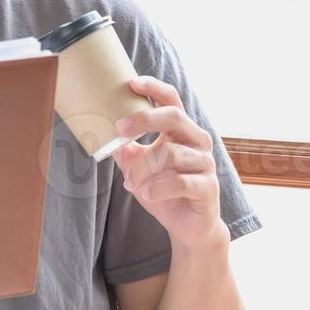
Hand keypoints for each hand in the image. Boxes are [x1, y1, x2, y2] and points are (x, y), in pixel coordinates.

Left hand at [110, 75, 226, 249]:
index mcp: (182, 131)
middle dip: (144, 119)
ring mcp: (206, 163)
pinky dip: (158, 188)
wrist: (188, 227)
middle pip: (174, 117)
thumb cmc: (164, 191)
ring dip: (144, 169)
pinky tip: (146, 194)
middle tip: (119, 129)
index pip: (171, 100)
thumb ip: (125, 151)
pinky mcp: (208, 187)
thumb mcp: (138, 169)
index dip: (154, 89)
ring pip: (171, 153)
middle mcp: (198, 141)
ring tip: (132, 183)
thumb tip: (100, 134)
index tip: (132, 83)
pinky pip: (180, 181)